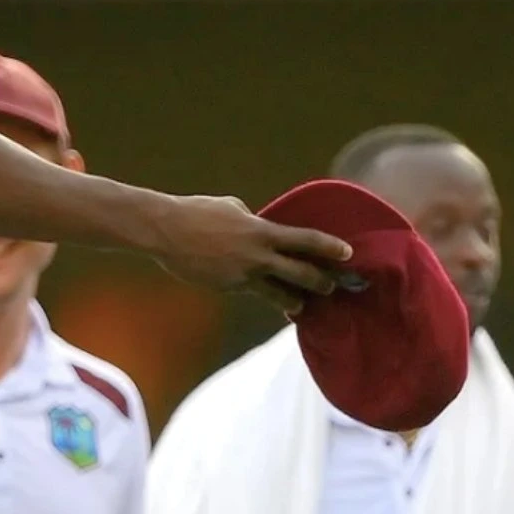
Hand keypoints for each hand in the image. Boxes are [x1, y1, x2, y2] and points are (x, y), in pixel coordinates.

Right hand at [152, 195, 352, 314]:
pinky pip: (251, 292)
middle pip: (302, 275)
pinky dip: (258, 292)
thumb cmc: (198, 212)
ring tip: (300, 305)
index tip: (348, 254)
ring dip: (294, 301)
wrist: (165, 231)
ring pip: (280, 296)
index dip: (330, 248)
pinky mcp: (228, 288)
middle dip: (322, 283)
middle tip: (332, 287)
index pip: (306, 241)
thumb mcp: (232, 208)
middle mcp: (258, 257)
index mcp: (262, 232)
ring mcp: (243, 277)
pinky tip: (260, 295)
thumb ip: (252, 221)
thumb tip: (261, 227)